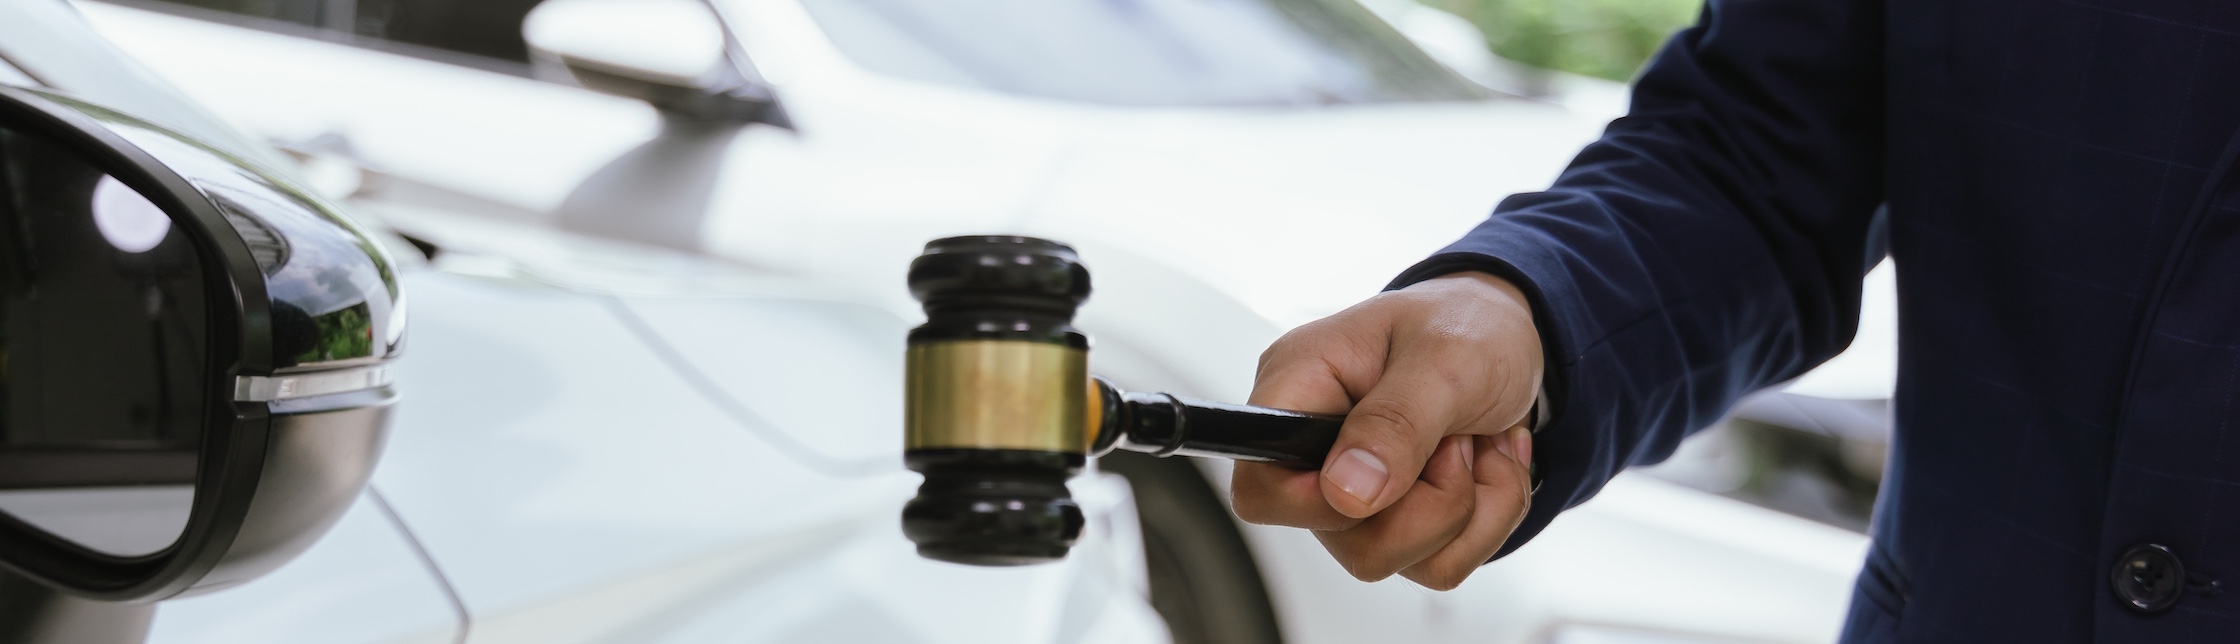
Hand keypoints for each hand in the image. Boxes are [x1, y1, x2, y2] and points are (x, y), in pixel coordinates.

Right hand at [1232, 272, 1541, 589]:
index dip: (1314, 504)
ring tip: (1477, 445)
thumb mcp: (1444, 357)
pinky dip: (1486, 520)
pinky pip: (1437, 565)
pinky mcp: (1397, 518)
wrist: (1513, 337)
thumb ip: (1396, 423)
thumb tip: (1346, 492)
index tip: (1384, 476)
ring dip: (1466, 509)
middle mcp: (1317, 450)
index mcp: (1300, 391)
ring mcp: (1356, 493)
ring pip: (1396, 559)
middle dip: (1429, 504)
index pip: (1259, 487)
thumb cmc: (1468, 325)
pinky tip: (1487, 465)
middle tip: (1457, 440)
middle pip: (1342, 540)